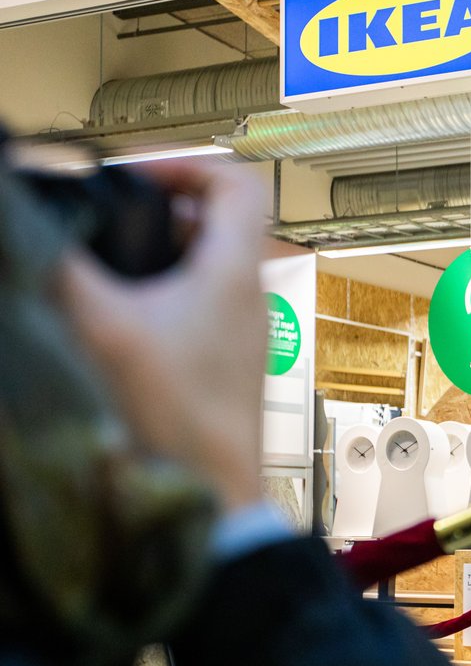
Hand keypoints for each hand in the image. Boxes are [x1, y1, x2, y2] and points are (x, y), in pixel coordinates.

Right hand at [53, 160, 266, 512]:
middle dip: (155, 213)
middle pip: (216, 224)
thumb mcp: (104, 330)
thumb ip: (62, 269)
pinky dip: (156, 300)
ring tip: (99, 270)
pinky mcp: (223, 369)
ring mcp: (240, 336)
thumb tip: (27, 230)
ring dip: (152, 259)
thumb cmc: (176, 421)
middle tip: (104, 221)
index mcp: (234, 275)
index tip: (132, 174)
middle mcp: (248, 300)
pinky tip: (111, 323)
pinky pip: (196, 311)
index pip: (238, 184)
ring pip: (203, 270)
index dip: (186, 163)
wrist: (209, 502)